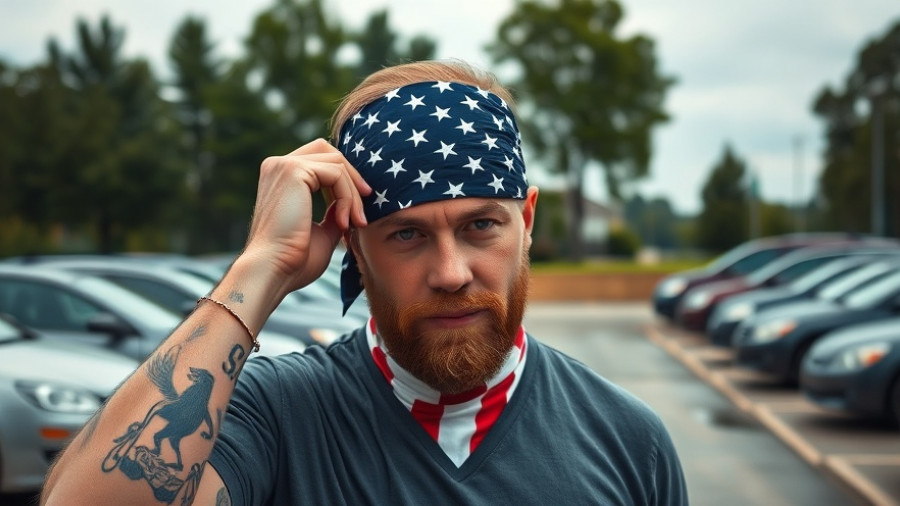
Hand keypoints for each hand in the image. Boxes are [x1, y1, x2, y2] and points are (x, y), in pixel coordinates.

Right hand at [240, 138, 370, 294]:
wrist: (273, 271)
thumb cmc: (294, 260)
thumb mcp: (322, 231)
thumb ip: (333, 213)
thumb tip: (348, 205)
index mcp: (280, 178)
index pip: (320, 161)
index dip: (345, 181)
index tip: (358, 211)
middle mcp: (278, 166)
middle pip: (329, 152)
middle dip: (352, 179)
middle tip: (362, 212)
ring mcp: (284, 165)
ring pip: (337, 164)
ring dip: (352, 195)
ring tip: (355, 224)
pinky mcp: (294, 171)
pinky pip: (336, 174)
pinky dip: (347, 198)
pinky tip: (343, 223)